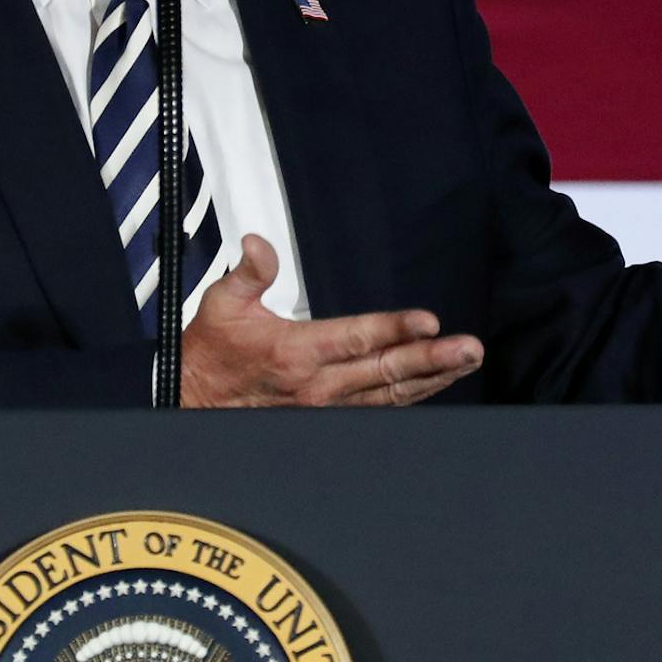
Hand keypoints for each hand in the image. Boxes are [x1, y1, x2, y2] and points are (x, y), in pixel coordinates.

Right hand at [179, 234, 483, 406]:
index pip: (357, 338)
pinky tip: (434, 384)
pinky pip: (379, 408)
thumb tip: (257, 244)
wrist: (192, 402)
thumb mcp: (221, 303)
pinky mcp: (329, 417)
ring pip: (390, 394)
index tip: (428, 322)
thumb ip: (248, 272)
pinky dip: (410, 397)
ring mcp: (327, 407)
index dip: (395, 329)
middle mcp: (319, 385)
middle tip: (469, 348)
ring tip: (465, 363)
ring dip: (431, 379)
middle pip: (386, 371)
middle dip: (432, 359)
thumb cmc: (211, 352)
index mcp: (297, 352)